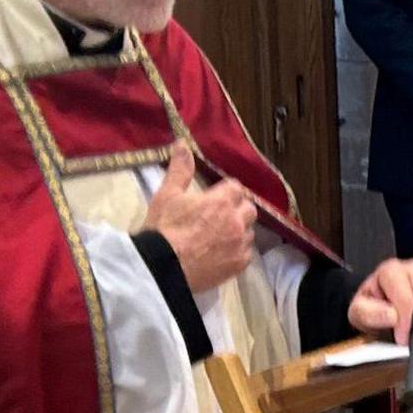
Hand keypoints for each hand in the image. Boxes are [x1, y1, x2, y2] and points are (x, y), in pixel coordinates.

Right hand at [147, 141, 260, 293]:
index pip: (236, 187)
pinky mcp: (239, 266)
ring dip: (238, 231)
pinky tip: (221, 254)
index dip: (226, 190)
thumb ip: (180, 169)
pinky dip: (237, 252)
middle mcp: (237, 221)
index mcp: (222, 201)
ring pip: (248, 232)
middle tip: (219, 216)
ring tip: (219, 236)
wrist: (163, 268)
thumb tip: (183, 144)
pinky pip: (245, 254)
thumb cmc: (164, 228)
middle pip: (248, 209)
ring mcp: (240, 245)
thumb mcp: (167, 195)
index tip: (214, 196)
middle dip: (237, 209)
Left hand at [347, 257, 412, 341]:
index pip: (405, 295)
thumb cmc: (368, 309)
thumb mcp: (358, 313)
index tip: (403, 338)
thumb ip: (369, 314)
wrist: (376, 312)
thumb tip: (392, 316)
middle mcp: (411, 271)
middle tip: (410, 341)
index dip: (406, 318)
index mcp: (391, 271)